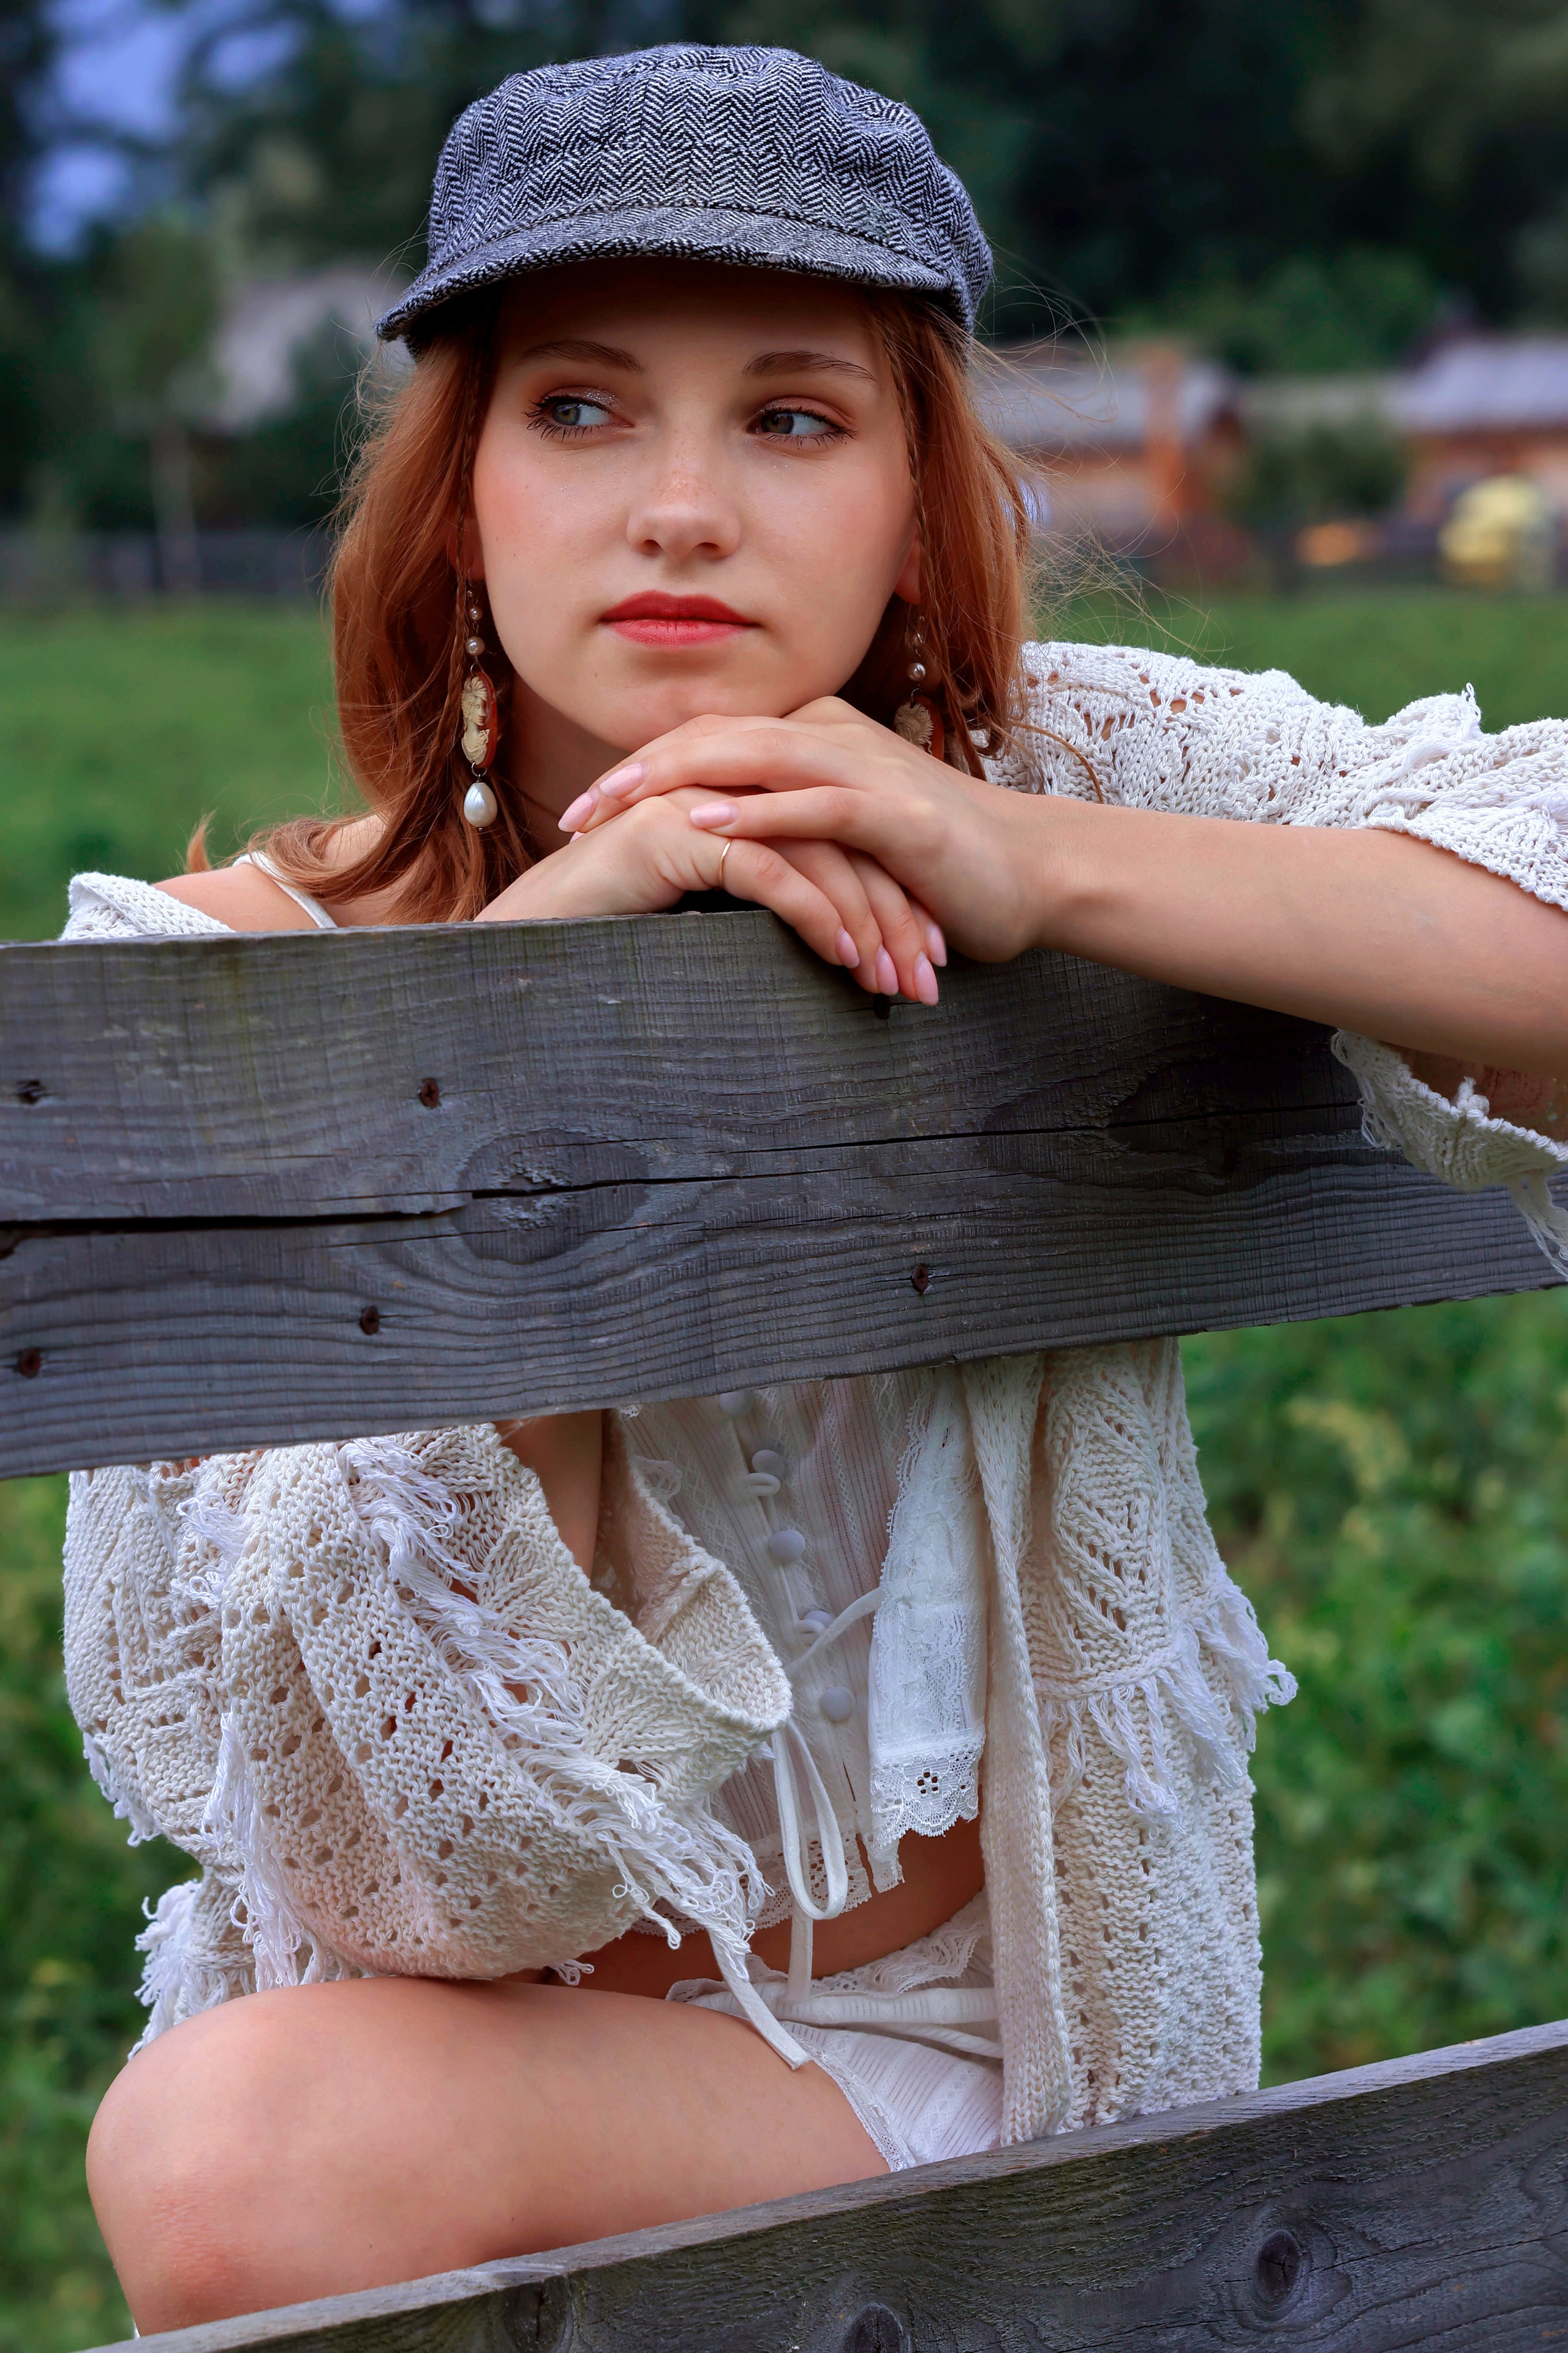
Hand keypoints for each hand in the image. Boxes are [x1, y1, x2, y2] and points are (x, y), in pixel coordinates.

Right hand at [479, 784, 944, 1001]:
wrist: (541, 933)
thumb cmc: (627, 931)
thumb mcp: (721, 915)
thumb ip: (774, 902)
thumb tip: (847, 942)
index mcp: (754, 796)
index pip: (849, 837)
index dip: (899, 896)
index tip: (932, 957)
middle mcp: (735, 785)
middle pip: (848, 840)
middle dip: (898, 913)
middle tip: (932, 975)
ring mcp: (705, 800)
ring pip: (818, 854)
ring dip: (868, 922)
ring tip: (897, 980)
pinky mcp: (679, 831)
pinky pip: (768, 870)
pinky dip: (814, 914)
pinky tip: (843, 957)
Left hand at [558, 699, 1051, 962]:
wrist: (1035, 875)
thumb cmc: (938, 869)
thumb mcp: (845, 842)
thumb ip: (786, 830)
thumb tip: (713, 856)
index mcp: (816, 735)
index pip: (707, 739)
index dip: (638, 770)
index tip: (580, 814)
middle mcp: (833, 736)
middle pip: (712, 737)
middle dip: (632, 774)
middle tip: (569, 818)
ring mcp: (866, 769)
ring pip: (752, 755)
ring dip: (673, 782)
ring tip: (612, 812)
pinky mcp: (897, 813)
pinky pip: (815, 804)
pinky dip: (759, 813)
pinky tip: (706, 826)